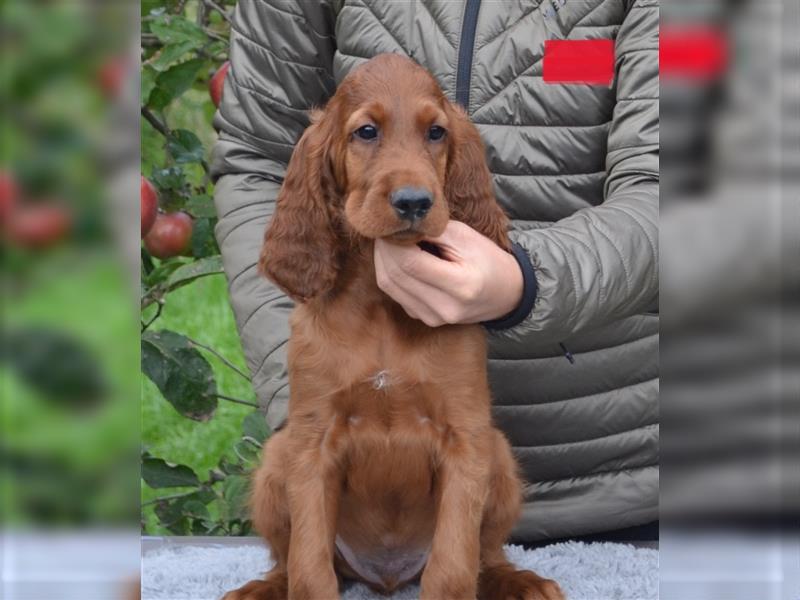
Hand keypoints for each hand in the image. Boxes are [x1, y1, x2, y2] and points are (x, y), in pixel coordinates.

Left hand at [374, 220, 522, 326]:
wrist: (506, 293)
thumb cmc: (488, 259)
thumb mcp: (466, 237)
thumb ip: (432, 232)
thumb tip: (399, 228)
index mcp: (460, 285)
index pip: (410, 263)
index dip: (393, 242)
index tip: (391, 225)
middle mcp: (444, 307)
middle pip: (395, 276)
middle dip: (384, 250)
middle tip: (384, 231)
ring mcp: (433, 318)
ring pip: (390, 287)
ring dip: (383, 261)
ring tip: (388, 242)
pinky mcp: (425, 319)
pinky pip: (396, 295)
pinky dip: (391, 274)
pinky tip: (397, 260)